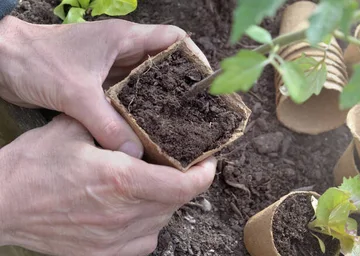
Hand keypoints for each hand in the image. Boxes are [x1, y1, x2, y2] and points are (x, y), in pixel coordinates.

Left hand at [0, 16, 208, 157]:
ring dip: (162, 101)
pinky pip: (131, 95)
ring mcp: (113, 65)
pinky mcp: (100, 81)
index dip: (195, 59)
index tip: (206, 87)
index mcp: (126, 38)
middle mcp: (124, 50)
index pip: (175, 39)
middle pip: (168, 64)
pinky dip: (140, 110)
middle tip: (197, 115)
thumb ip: (106, 123)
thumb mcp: (75, 94)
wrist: (2, 60)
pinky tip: (147, 129)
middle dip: (183, 88)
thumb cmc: (37, 61)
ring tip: (178, 126)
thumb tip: (134, 154)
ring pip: (150, 82)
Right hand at [0, 115, 215, 255]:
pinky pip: (144, 242)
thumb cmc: (32, 166)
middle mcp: (125, 215)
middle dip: (182, 182)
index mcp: (123, 181)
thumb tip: (139, 117)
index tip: (207, 162)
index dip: (204, 174)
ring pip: (162, 221)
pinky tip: (133, 209)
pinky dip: (147, 225)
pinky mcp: (103, 255)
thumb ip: (113, 124)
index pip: (186, 186)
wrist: (1, 205)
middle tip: (177, 165)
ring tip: (150, 183)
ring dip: (164, 202)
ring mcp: (115, 240)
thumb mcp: (73, 129)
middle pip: (177, 202)